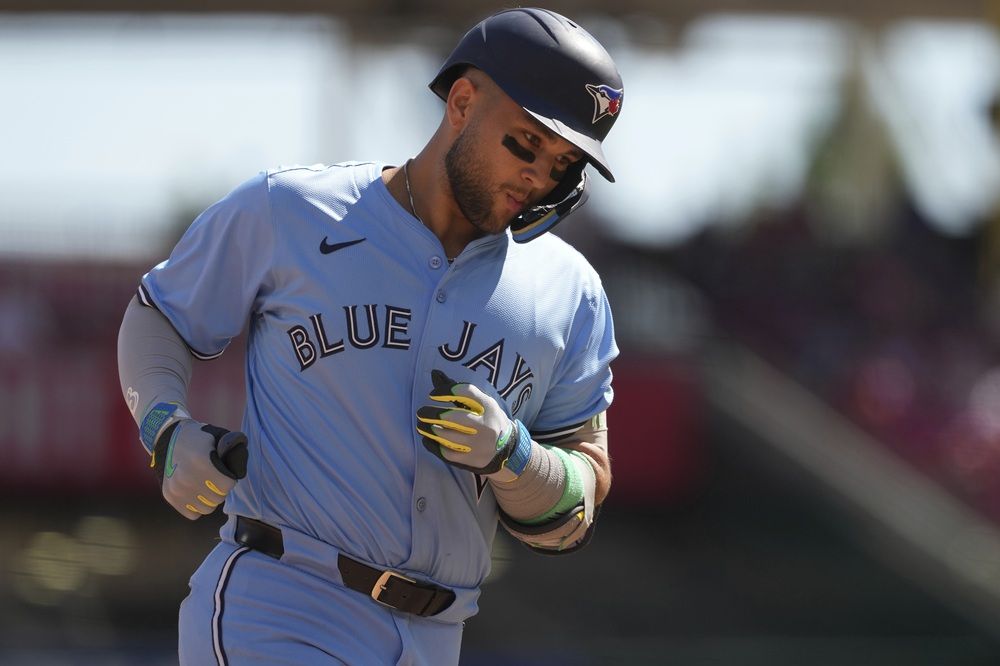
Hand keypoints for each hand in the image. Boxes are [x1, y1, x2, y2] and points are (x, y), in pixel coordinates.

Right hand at [150, 420, 247, 519]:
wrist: (168, 438)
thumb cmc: (199, 438)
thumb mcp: (218, 436)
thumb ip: (233, 449)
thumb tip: (239, 469)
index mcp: (201, 462)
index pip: (228, 485)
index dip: (230, 478)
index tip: (224, 472)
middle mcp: (187, 478)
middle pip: (218, 498)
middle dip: (220, 489)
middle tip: (214, 478)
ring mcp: (176, 489)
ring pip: (206, 508)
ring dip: (209, 498)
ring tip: (205, 485)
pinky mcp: (169, 496)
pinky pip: (193, 513)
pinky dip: (197, 505)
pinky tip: (195, 492)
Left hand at [416, 370, 530, 477]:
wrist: (507, 449)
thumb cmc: (489, 420)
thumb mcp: (481, 403)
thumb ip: (458, 390)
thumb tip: (434, 373)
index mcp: (489, 407)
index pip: (466, 392)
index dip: (446, 391)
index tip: (433, 395)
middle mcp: (486, 425)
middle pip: (453, 417)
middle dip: (432, 414)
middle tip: (421, 412)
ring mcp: (479, 445)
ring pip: (447, 436)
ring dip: (430, 429)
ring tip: (422, 425)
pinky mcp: (472, 459)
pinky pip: (447, 452)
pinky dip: (433, 445)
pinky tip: (427, 439)